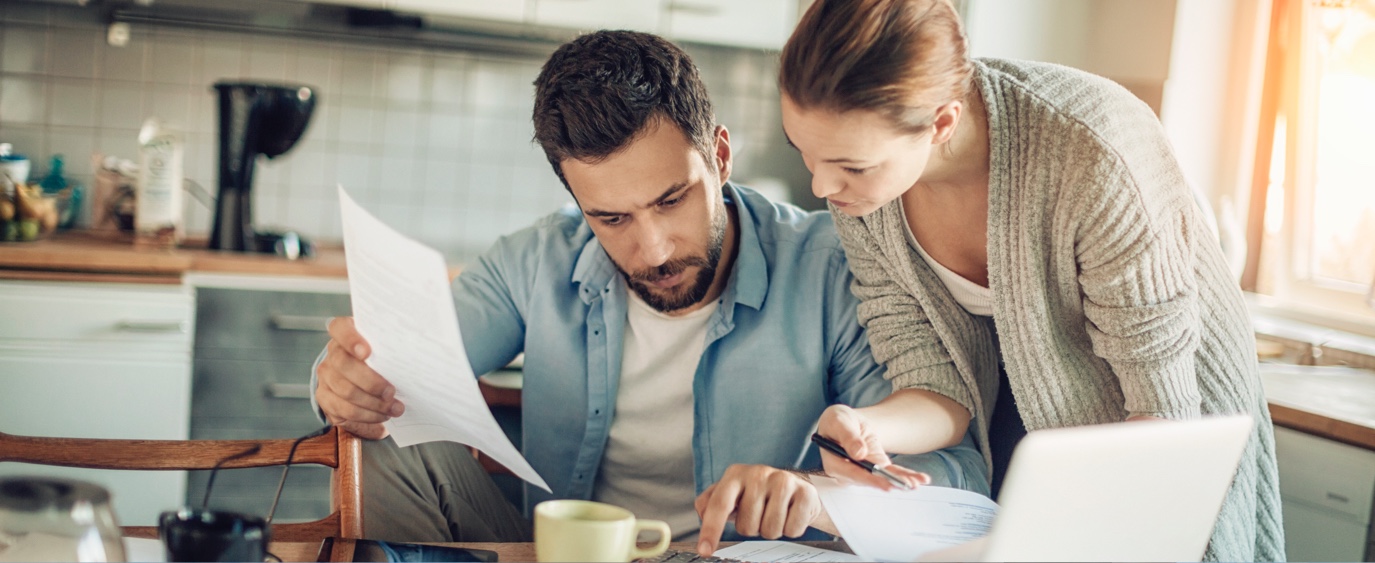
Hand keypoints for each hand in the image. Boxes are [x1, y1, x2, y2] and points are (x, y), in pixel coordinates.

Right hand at [315, 317, 403, 439]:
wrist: (366, 381)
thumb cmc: (383, 361)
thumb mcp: (387, 351)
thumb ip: (391, 350)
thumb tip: (415, 359)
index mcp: (346, 334)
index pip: (339, 328)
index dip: (351, 339)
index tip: (367, 353)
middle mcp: (332, 353)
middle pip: (344, 365)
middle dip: (371, 382)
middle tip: (392, 392)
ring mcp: (326, 376)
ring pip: (346, 391)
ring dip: (374, 403)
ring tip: (394, 408)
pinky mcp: (325, 398)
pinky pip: (344, 410)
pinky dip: (367, 415)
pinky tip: (382, 415)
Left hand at [694, 464, 820, 555]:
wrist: (796, 487)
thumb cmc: (758, 494)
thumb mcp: (732, 493)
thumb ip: (710, 503)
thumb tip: (702, 514)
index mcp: (735, 474)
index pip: (719, 504)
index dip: (710, 529)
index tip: (705, 550)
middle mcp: (758, 473)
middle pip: (746, 525)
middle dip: (752, 528)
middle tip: (759, 515)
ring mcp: (783, 481)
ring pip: (770, 530)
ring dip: (771, 530)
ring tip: (774, 514)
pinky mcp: (805, 492)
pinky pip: (792, 530)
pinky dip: (791, 530)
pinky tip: (790, 515)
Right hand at [816, 404, 929, 490]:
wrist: (845, 422)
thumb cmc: (837, 420)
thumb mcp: (839, 421)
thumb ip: (847, 436)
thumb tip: (859, 454)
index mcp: (834, 463)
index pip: (852, 474)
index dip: (870, 479)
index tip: (885, 483)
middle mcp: (848, 472)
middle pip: (869, 479)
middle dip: (889, 482)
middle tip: (907, 485)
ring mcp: (862, 472)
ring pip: (882, 477)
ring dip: (900, 481)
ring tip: (916, 482)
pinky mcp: (874, 467)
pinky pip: (889, 472)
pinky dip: (904, 475)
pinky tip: (919, 479)